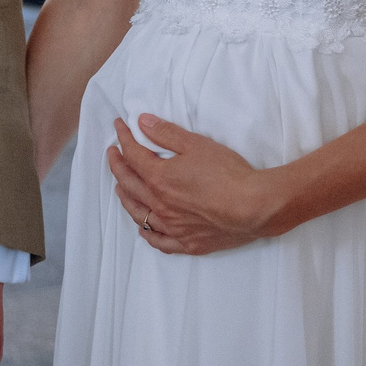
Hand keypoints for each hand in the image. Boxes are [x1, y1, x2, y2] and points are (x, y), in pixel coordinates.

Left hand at [106, 115, 285, 256]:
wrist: (253, 207)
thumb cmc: (228, 173)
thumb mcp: (196, 145)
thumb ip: (166, 133)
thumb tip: (142, 122)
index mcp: (159, 178)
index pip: (133, 155)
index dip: (123, 138)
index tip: (119, 126)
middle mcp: (160, 205)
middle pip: (129, 184)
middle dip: (117, 165)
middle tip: (113, 153)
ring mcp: (172, 227)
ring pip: (139, 214)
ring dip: (126, 198)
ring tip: (120, 188)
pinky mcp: (187, 243)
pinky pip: (159, 241)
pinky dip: (148, 234)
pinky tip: (143, 229)